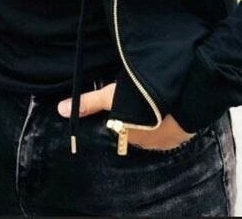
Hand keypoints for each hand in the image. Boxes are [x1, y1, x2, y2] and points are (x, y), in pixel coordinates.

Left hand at [57, 82, 194, 149]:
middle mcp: (145, 144)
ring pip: (153, 131)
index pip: (118, 129)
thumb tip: (59, 109)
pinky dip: (167, 121)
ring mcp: (165, 143)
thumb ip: (88, 103)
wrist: (182, 100)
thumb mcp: (111, 96)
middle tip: (136, 100)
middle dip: (136, 120)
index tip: (120, 105)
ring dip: (153, 120)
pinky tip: (167, 109)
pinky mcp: (180, 137)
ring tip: (152, 102)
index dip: (118, 117)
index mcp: (127, 137)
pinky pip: (170, 130)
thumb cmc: (142, 100)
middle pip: (136, 131)